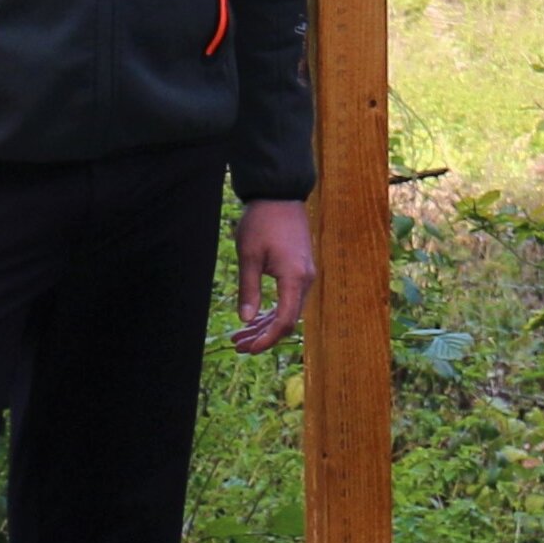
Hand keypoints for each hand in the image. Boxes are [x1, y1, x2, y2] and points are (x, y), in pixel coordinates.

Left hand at [233, 198, 313, 353]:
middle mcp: (305, 279)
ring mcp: (305, 274)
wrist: (279, 194)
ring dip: (265, 325)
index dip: (266, 339)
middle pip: (287, 320)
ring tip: (240, 335)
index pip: (284, 321)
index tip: (247, 348)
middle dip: (263, 336)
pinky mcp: (300, 269)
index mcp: (294, 278)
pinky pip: (289, 298)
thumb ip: (248, 290)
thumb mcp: (249, 256)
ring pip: (287, 310)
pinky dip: (272, 310)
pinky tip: (255, 317)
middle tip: (238, 346)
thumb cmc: (262, 222)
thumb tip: (246, 320)